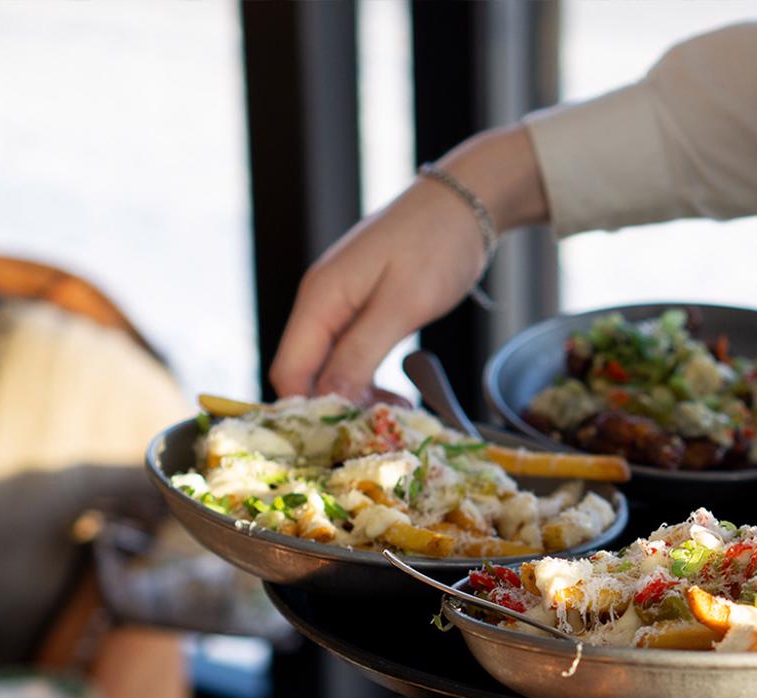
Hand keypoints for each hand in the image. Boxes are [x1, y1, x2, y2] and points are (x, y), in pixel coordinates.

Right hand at [270, 125, 548, 400]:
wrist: (466, 203)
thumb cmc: (436, 246)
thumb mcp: (402, 305)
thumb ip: (360, 352)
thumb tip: (327, 399)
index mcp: (319, 299)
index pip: (290, 372)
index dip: (310, 410)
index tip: (348, 435)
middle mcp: (321, 303)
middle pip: (308, 373)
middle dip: (339, 406)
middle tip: (385, 425)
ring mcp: (342, 305)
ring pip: (332, 367)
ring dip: (360, 395)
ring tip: (401, 409)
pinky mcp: (365, 308)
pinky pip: (353, 354)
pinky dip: (371, 378)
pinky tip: (399, 392)